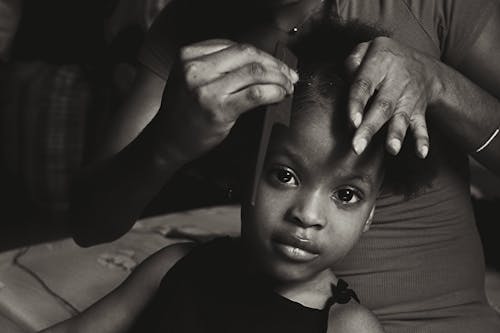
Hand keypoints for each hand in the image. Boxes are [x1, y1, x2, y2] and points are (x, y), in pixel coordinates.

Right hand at [157, 39, 297, 161]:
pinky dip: (274, 92)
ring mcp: (206, 89)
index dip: (261, 53)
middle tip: (289, 74)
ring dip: (279, 78)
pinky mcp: (218, 109)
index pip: (235, 46)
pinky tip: (280, 95)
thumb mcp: (190, 78)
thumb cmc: (183, 111)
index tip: (276, 62)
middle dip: (274, 63)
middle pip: (247, 54)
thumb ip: (216, 66)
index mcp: (188, 55)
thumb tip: (260, 63)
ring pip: (255, 72)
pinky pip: (255, 93)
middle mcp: (195, 69)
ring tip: (288, 85)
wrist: (167, 140)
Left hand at [345, 37, 442, 157]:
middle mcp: (396, 81)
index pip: (364, 85)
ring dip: (396, 134)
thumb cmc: (383, 60)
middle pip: (382, 107)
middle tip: (357, 147)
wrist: (422, 65)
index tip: (352, 123)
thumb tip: (348, 75)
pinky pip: (422, 125)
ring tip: (392, 150)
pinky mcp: (418, 109)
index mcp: (380, 63)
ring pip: (401, 117)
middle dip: (370, 128)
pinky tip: (421, 153)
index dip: (357, 104)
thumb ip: (353, 60)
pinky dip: (422, 139)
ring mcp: (408, 97)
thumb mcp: (368, 49)